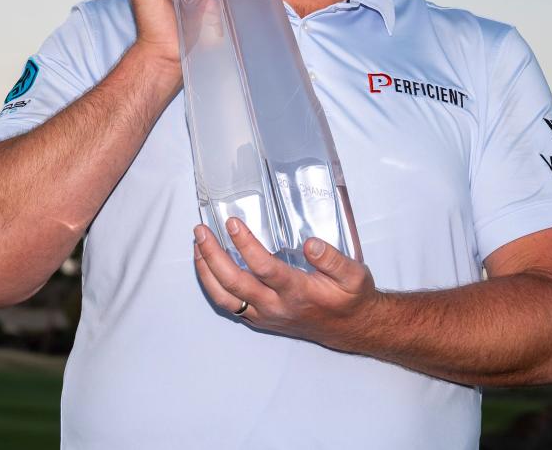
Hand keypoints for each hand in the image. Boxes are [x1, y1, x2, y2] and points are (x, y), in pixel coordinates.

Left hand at [193, 218, 379, 351]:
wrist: (351, 328)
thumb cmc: (350, 298)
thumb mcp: (354, 275)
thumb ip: (333, 259)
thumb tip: (311, 244)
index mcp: (298, 292)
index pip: (265, 268)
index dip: (246, 245)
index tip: (233, 223)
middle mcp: (276, 306)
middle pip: (235, 283)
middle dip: (213, 255)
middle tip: (201, 231)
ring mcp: (265, 315)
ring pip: (225, 298)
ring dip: (206, 272)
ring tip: (197, 246)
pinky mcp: (260, 319)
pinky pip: (228, 305)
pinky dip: (212, 285)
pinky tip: (207, 267)